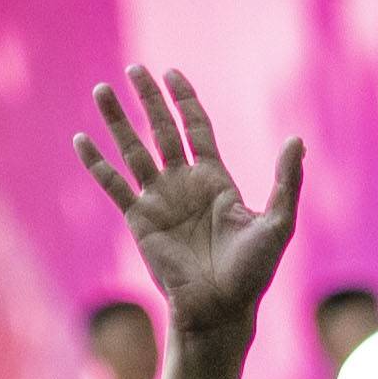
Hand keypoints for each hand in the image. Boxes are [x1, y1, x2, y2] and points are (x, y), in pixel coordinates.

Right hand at [73, 65, 298, 343]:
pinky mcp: (140, 220)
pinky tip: (81, 140)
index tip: (172, 74)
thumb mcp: (278, 222)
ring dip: (117, 120)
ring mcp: (159, 201)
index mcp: (216, 180)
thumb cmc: (253, 272)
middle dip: (149, 100)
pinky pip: (115, 185)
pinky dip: (97, 163)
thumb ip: (286, 181)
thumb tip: (296, 140)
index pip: (196, 128)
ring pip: (134, 150)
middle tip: (134, 69)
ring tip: (101, 90)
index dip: (185, 101)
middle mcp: (184, 185)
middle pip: (161, 130)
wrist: (221, 309)